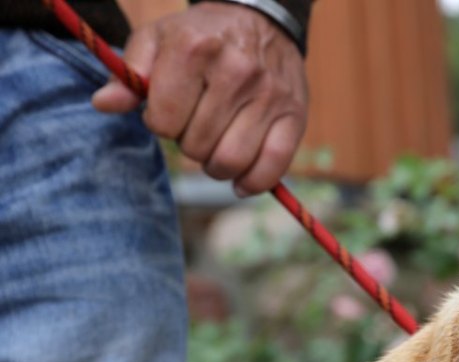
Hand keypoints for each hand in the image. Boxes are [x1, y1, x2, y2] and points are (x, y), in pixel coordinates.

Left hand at [93, 3, 308, 196]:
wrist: (262, 21)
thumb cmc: (202, 36)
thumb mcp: (158, 40)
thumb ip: (129, 73)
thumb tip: (104, 104)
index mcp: (194, 49)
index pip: (163, 120)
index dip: (160, 123)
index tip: (169, 111)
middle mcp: (235, 71)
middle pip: (196, 145)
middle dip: (188, 144)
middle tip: (196, 126)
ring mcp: (269, 95)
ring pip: (230, 161)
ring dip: (216, 166)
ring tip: (215, 149)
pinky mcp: (295, 116)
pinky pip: (272, 167)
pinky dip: (252, 183)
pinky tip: (241, 180)